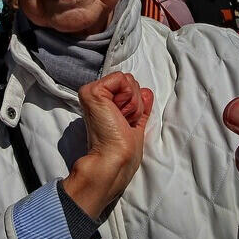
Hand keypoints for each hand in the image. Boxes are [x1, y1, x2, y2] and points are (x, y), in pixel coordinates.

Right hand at [62, 72, 154, 219]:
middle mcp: (97, 95)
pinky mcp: (92, 91)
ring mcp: (92, 92)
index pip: (131, 87)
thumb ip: (140, 105)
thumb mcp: (136, 121)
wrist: (115, 158)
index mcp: (106, 103)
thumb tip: (147, 92)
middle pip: (131, 81)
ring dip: (133, 103)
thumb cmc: (124, 148)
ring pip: (128, 80)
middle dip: (136, 102)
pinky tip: (118, 113)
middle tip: (123, 121)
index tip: (127, 123)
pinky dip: (128, 97)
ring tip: (120, 120)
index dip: (137, 105)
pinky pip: (121, 79)